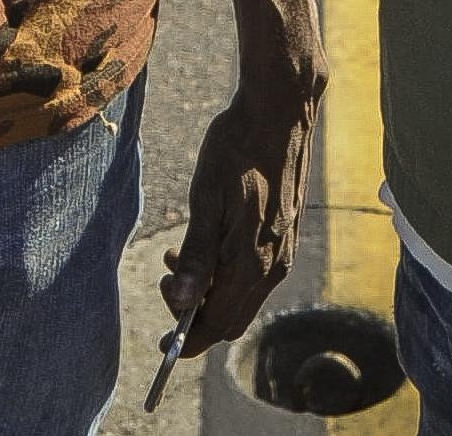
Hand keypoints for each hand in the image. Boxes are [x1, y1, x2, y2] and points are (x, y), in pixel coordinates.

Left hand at [162, 75, 318, 356]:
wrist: (279, 110)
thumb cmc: (237, 147)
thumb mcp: (205, 197)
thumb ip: (196, 254)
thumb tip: (182, 302)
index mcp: (252, 261)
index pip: (219, 324)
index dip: (189, 340)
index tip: (162, 339)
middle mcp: (275, 264)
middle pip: (232, 318)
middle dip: (196, 314)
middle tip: (167, 281)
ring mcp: (285, 251)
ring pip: (245, 297)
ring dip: (211, 291)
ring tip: (178, 256)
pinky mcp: (288, 235)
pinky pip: (257, 276)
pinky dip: (228, 275)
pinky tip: (209, 243)